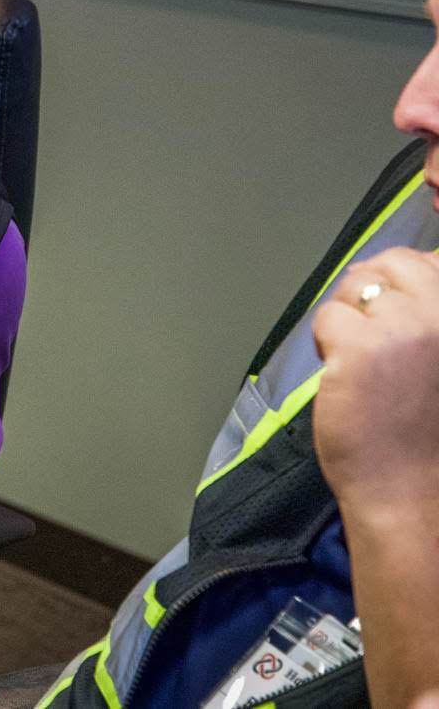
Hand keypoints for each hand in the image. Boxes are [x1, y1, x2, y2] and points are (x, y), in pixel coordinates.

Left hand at [312, 248, 438, 517]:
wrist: (418, 493)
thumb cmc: (432, 433)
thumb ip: (432, 320)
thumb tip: (419, 267)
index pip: (433, 261)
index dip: (407, 280)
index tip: (399, 310)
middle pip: (394, 262)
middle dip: (373, 290)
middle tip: (371, 336)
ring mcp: (406, 326)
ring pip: (356, 284)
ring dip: (349, 316)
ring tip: (361, 360)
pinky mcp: (360, 345)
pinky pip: (328, 316)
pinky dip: (327, 342)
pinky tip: (344, 374)